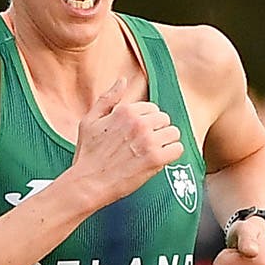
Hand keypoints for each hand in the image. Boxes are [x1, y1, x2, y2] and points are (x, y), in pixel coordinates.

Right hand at [68, 75, 182, 207]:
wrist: (87, 184)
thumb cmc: (87, 155)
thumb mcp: (89, 121)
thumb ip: (107, 99)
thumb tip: (122, 80)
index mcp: (125, 111)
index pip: (153, 108)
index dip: (146, 122)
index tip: (136, 136)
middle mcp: (139, 123)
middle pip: (165, 119)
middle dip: (157, 131)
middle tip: (143, 146)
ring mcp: (149, 141)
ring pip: (174, 133)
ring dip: (165, 143)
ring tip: (151, 153)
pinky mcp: (155, 159)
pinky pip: (178, 149)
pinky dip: (170, 156)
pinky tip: (158, 161)